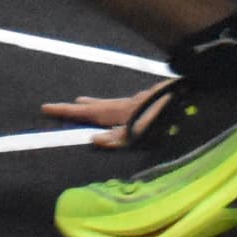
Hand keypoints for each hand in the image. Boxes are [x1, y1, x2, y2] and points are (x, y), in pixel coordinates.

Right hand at [40, 87, 169, 149]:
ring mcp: (139, 102)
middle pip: (98, 105)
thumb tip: (92, 140)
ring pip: (113, 103)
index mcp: (119, 112)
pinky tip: (125, 107)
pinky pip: (126, 104)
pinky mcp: (151, 101)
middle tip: (68, 105)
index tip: (45, 107)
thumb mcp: (140, 133)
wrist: (191, 95)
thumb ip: (117, 138)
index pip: (86, 113)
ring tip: (88, 103)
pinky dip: (117, 106)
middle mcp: (126, 104)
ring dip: (99, 104)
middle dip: (81, 107)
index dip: (66, 111)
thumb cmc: (166, 118)